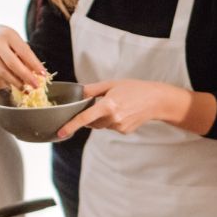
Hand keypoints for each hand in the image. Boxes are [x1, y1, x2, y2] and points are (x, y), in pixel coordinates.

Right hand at [0, 24, 46, 90]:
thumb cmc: (7, 38)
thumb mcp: (17, 40)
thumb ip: (26, 54)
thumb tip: (37, 73)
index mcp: (8, 35)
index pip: (24, 52)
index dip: (34, 64)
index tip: (43, 74)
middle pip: (12, 64)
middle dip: (26, 76)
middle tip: (36, 86)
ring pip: (3, 72)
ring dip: (16, 83)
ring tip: (26, 89)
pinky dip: (8, 81)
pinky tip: (15, 85)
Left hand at [56, 80, 171, 137]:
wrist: (156, 100)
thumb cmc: (134, 89)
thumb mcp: (112, 84)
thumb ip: (92, 90)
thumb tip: (78, 93)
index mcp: (108, 105)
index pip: (85, 118)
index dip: (71, 125)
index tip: (61, 132)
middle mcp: (113, 118)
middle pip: (92, 122)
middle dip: (91, 115)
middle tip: (101, 103)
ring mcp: (119, 126)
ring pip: (101, 125)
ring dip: (102, 117)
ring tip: (116, 105)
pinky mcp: (124, 131)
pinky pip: (111, 127)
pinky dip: (112, 120)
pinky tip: (123, 112)